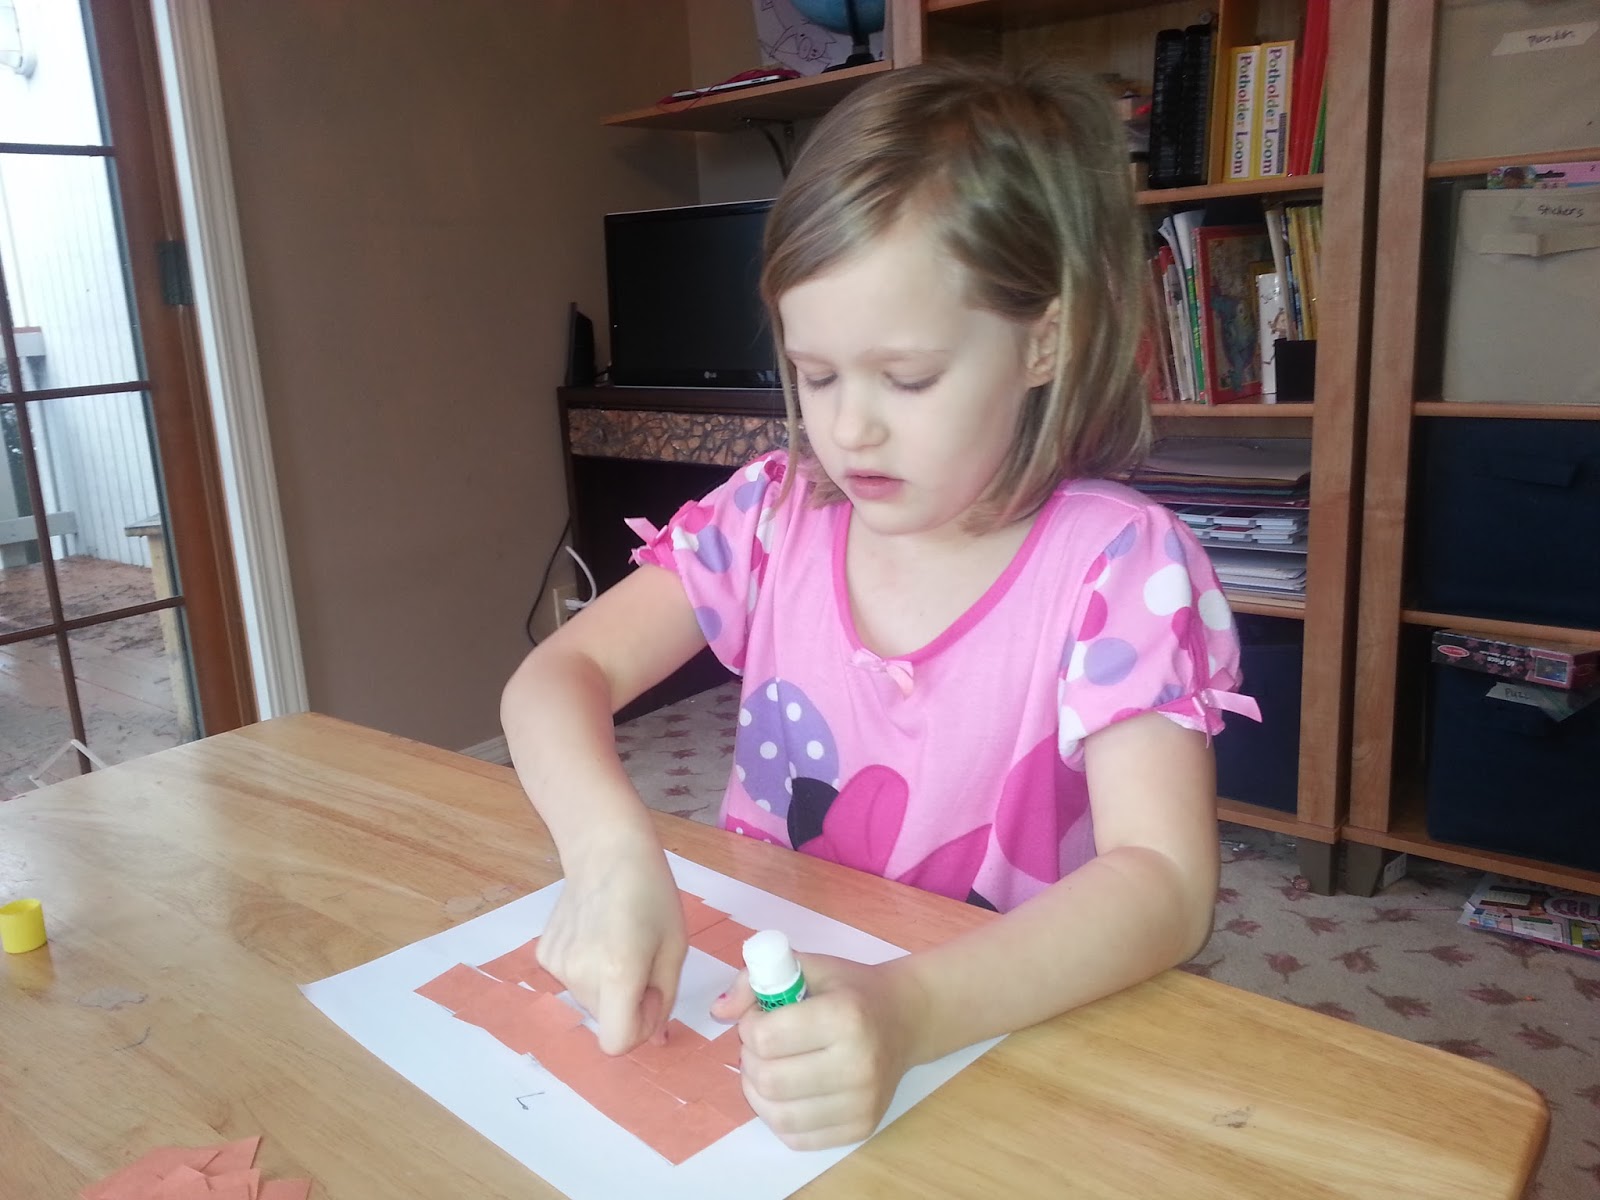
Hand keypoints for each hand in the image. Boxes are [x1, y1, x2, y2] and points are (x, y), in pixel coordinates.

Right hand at [537, 826, 685, 1054]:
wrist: (605, 849)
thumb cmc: (652, 893)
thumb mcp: (675, 947)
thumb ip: (665, 998)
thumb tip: (654, 1040)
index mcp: (618, 973)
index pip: (617, 1043)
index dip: (639, 1028)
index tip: (651, 995)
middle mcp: (580, 975)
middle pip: (606, 1019)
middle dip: (627, 1003)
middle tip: (641, 959)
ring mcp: (556, 965)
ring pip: (589, 1000)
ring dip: (607, 984)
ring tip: (618, 940)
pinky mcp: (543, 953)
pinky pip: (572, 979)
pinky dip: (587, 968)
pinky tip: (595, 933)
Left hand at [711, 954, 922, 1149]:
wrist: (906, 1019)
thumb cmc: (850, 990)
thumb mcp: (806, 968)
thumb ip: (756, 981)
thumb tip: (718, 1012)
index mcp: (845, 1016)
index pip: (767, 1038)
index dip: (749, 1026)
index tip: (759, 1017)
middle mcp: (857, 1064)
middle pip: (769, 1080)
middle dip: (749, 1060)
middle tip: (760, 1046)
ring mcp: (862, 1103)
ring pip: (778, 1115)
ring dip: (758, 1091)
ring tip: (767, 1069)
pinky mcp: (861, 1129)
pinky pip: (798, 1138)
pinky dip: (779, 1117)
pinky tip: (786, 1093)